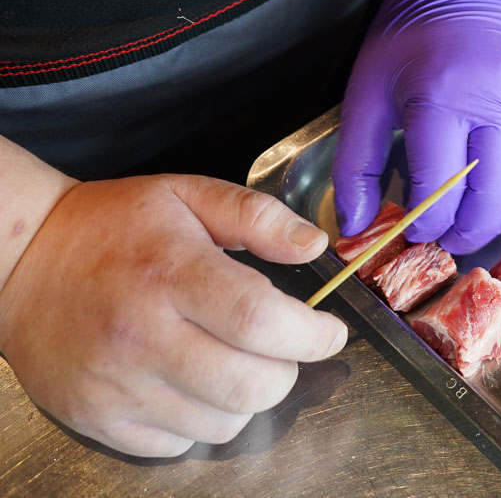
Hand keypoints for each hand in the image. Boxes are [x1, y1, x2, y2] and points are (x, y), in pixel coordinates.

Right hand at [0, 175, 347, 456]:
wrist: (21, 261)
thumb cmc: (111, 226)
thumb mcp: (188, 195)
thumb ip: (259, 217)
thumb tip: (314, 245)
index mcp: (171, 272)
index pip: (261, 321)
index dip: (312, 335)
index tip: (329, 332)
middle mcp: (141, 334)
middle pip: (250, 384)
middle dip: (287, 370)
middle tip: (282, 349)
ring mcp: (115, 383)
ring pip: (221, 423)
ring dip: (246, 398)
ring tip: (232, 360)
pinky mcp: (94, 416)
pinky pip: (175, 446)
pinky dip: (200, 422)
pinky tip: (191, 383)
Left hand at [331, 0, 500, 253]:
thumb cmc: (410, 34)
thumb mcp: (366, 93)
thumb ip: (356, 163)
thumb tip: (355, 226)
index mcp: (443, 95)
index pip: (441, 186)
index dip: (428, 222)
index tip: (414, 232)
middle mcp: (499, 98)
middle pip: (495, 194)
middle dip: (470, 230)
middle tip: (449, 241)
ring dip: (500, 213)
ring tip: (473, 221)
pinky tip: (496, 183)